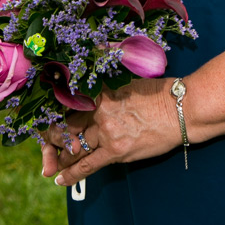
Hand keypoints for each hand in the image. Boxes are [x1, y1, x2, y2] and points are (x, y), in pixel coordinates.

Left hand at [42, 78, 180, 186]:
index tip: (45, 112)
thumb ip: (109, 68)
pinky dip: (72, 173)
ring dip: (60, 153)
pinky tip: (59, 178)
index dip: (54, 108)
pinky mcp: (116, 151)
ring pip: (74, 145)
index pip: (70, 100)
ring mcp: (107, 132)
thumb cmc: (159, 91)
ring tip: (50, 159)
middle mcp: (100, 111)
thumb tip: (95, 46)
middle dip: (53, 133)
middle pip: (68, 124)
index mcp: (102, 90)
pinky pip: (88, 165)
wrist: (180, 110)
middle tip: (43, 138)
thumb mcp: (130, 75)